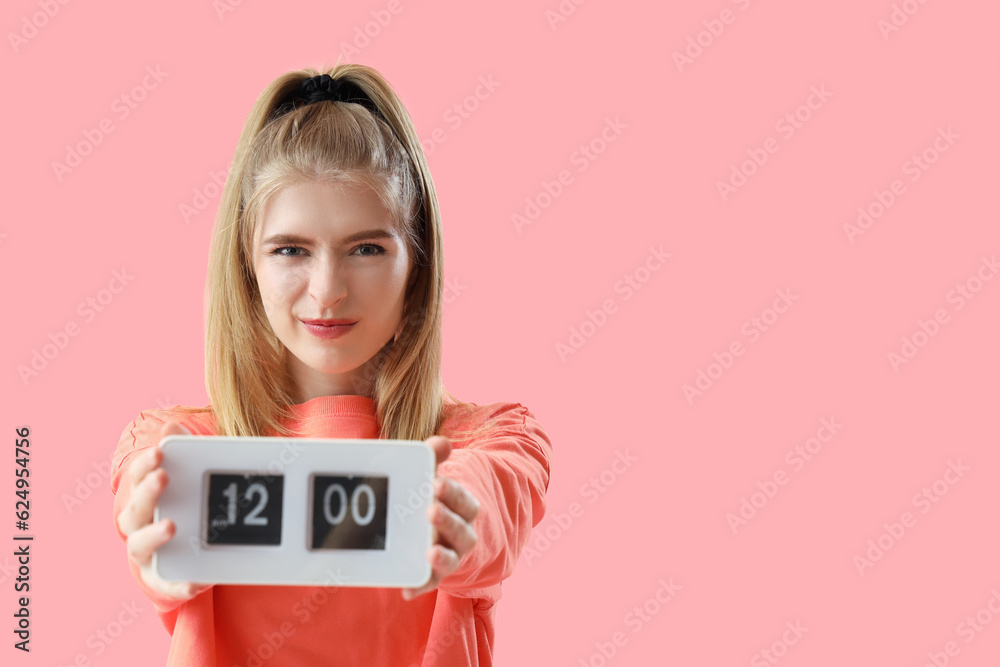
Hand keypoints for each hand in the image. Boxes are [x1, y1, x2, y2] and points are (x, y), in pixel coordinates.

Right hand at [115, 422, 210, 606]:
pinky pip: (169, 585)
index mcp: (142, 499)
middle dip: (148, 493)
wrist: (183, 553)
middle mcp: (138, 527)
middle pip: (134, 510)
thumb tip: (173, 424)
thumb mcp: (187, 478)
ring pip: (141, 546)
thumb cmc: (183, 506)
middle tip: (163, 477)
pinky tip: (195, 580)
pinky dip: (179, 584)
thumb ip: (182, 452)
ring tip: (172, 525)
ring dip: (154, 534)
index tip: (159, 451)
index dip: (145, 465)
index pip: (137, 479)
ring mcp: (148, 555)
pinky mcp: (164, 581)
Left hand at [401, 436, 479, 599]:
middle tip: (430, 510)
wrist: (438, 528)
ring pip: (451, 559)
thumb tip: (441, 442)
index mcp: (463, 509)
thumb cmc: (431, 497)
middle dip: (447, 521)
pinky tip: (406, 590)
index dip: (453, 493)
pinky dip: (419, 586)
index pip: (464, 501)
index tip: (437, 483)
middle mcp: (461, 534)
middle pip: (462, 531)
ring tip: (429, 552)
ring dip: (442, 557)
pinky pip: (430, 584)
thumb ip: (434, 459)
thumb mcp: (432, 477)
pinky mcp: (433, 575)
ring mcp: (449, 556)